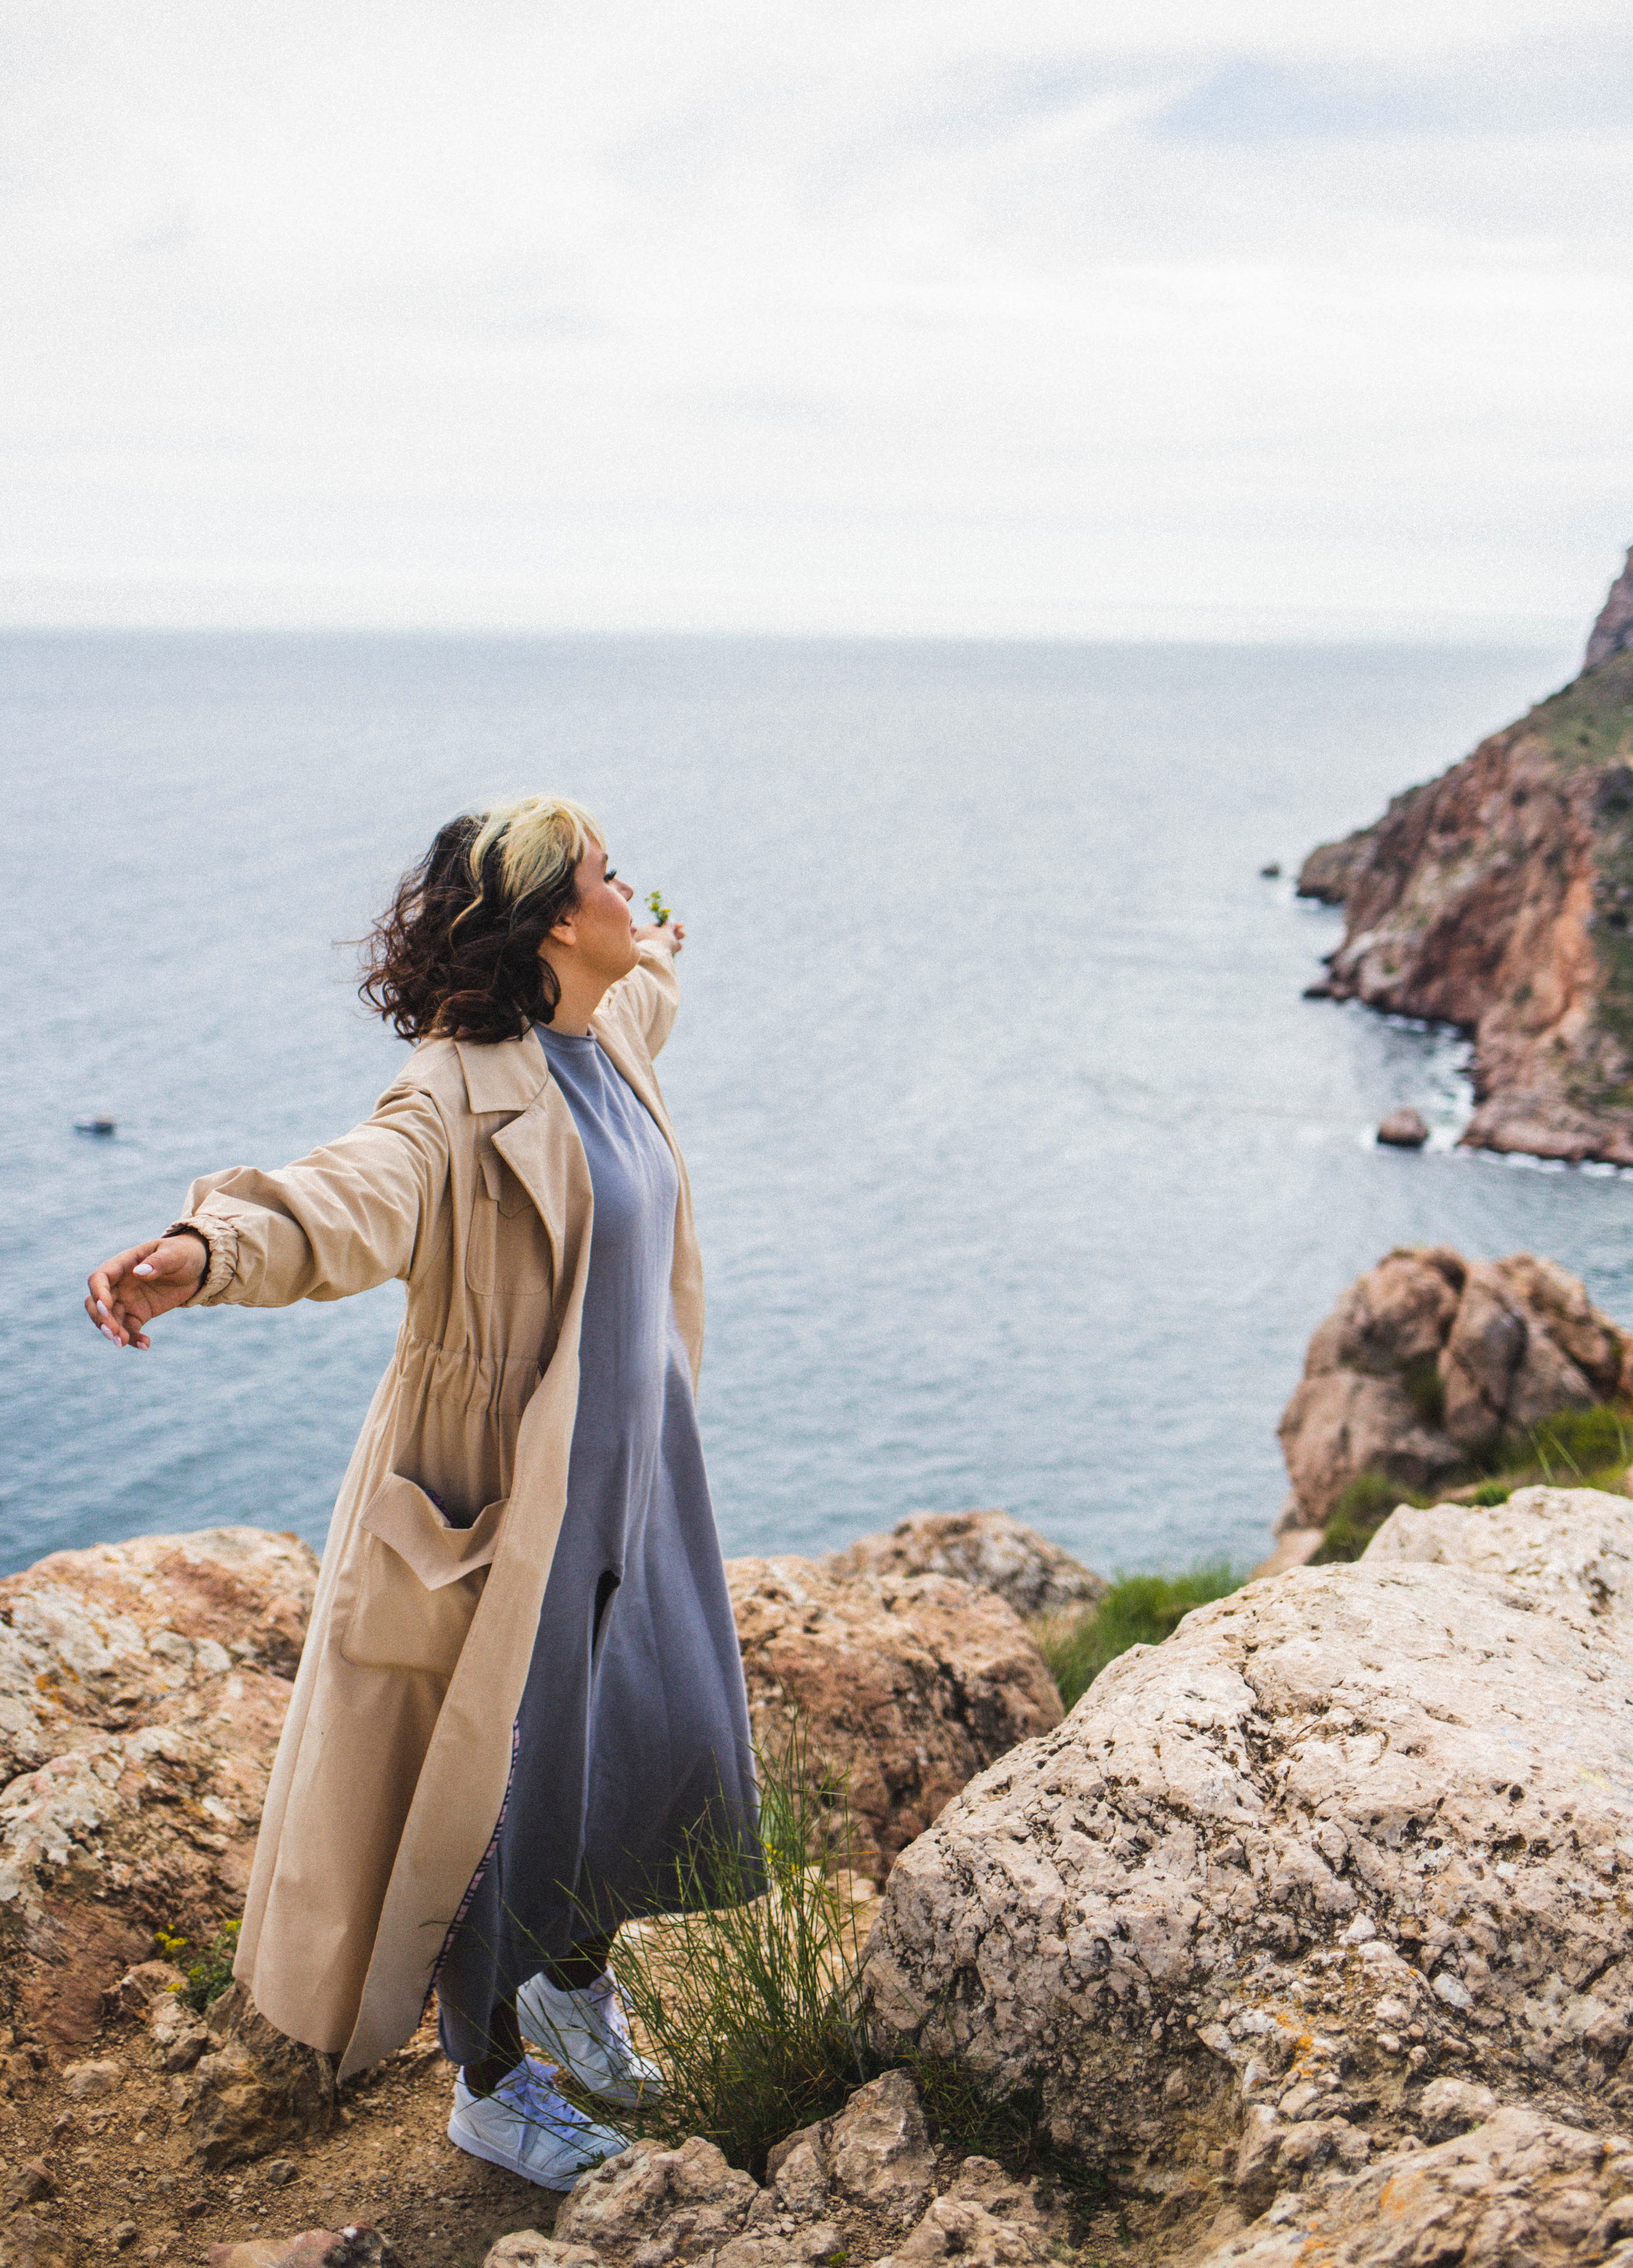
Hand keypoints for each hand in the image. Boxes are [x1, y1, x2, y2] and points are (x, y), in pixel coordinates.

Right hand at [85, 1235, 206, 1349]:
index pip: (99, 1278)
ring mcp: (127, 1300)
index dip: (98, 1292)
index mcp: (123, 1264)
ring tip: (123, 1343)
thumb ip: (158, 1262)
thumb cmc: (182, 1254)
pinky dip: (134, 1339)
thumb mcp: (175, 1254)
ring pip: (110, 1319)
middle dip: (101, 1318)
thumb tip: (139, 1272)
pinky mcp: (138, 1315)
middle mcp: (119, 1284)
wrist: (196, 1269)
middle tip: (113, 1331)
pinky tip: (146, 1345)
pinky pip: (129, 1329)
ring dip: (113, 1331)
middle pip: (97, 1303)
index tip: (106, 1307)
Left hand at [632, 919, 685, 955]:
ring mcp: (645, 948)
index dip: (670, 925)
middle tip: (683, 935)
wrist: (655, 958)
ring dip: (672, 942)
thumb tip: (670, 921)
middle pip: (660, 934)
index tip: (681, 927)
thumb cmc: (660, 940)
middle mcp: (642, 938)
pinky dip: (668, 949)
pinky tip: (676, 949)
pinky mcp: (649, 956)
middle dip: (673, 934)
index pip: (658, 925)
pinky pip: (659, 950)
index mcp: (644, 929)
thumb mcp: (667, 930)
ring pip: (661, 943)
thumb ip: (669, 925)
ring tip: (679, 945)